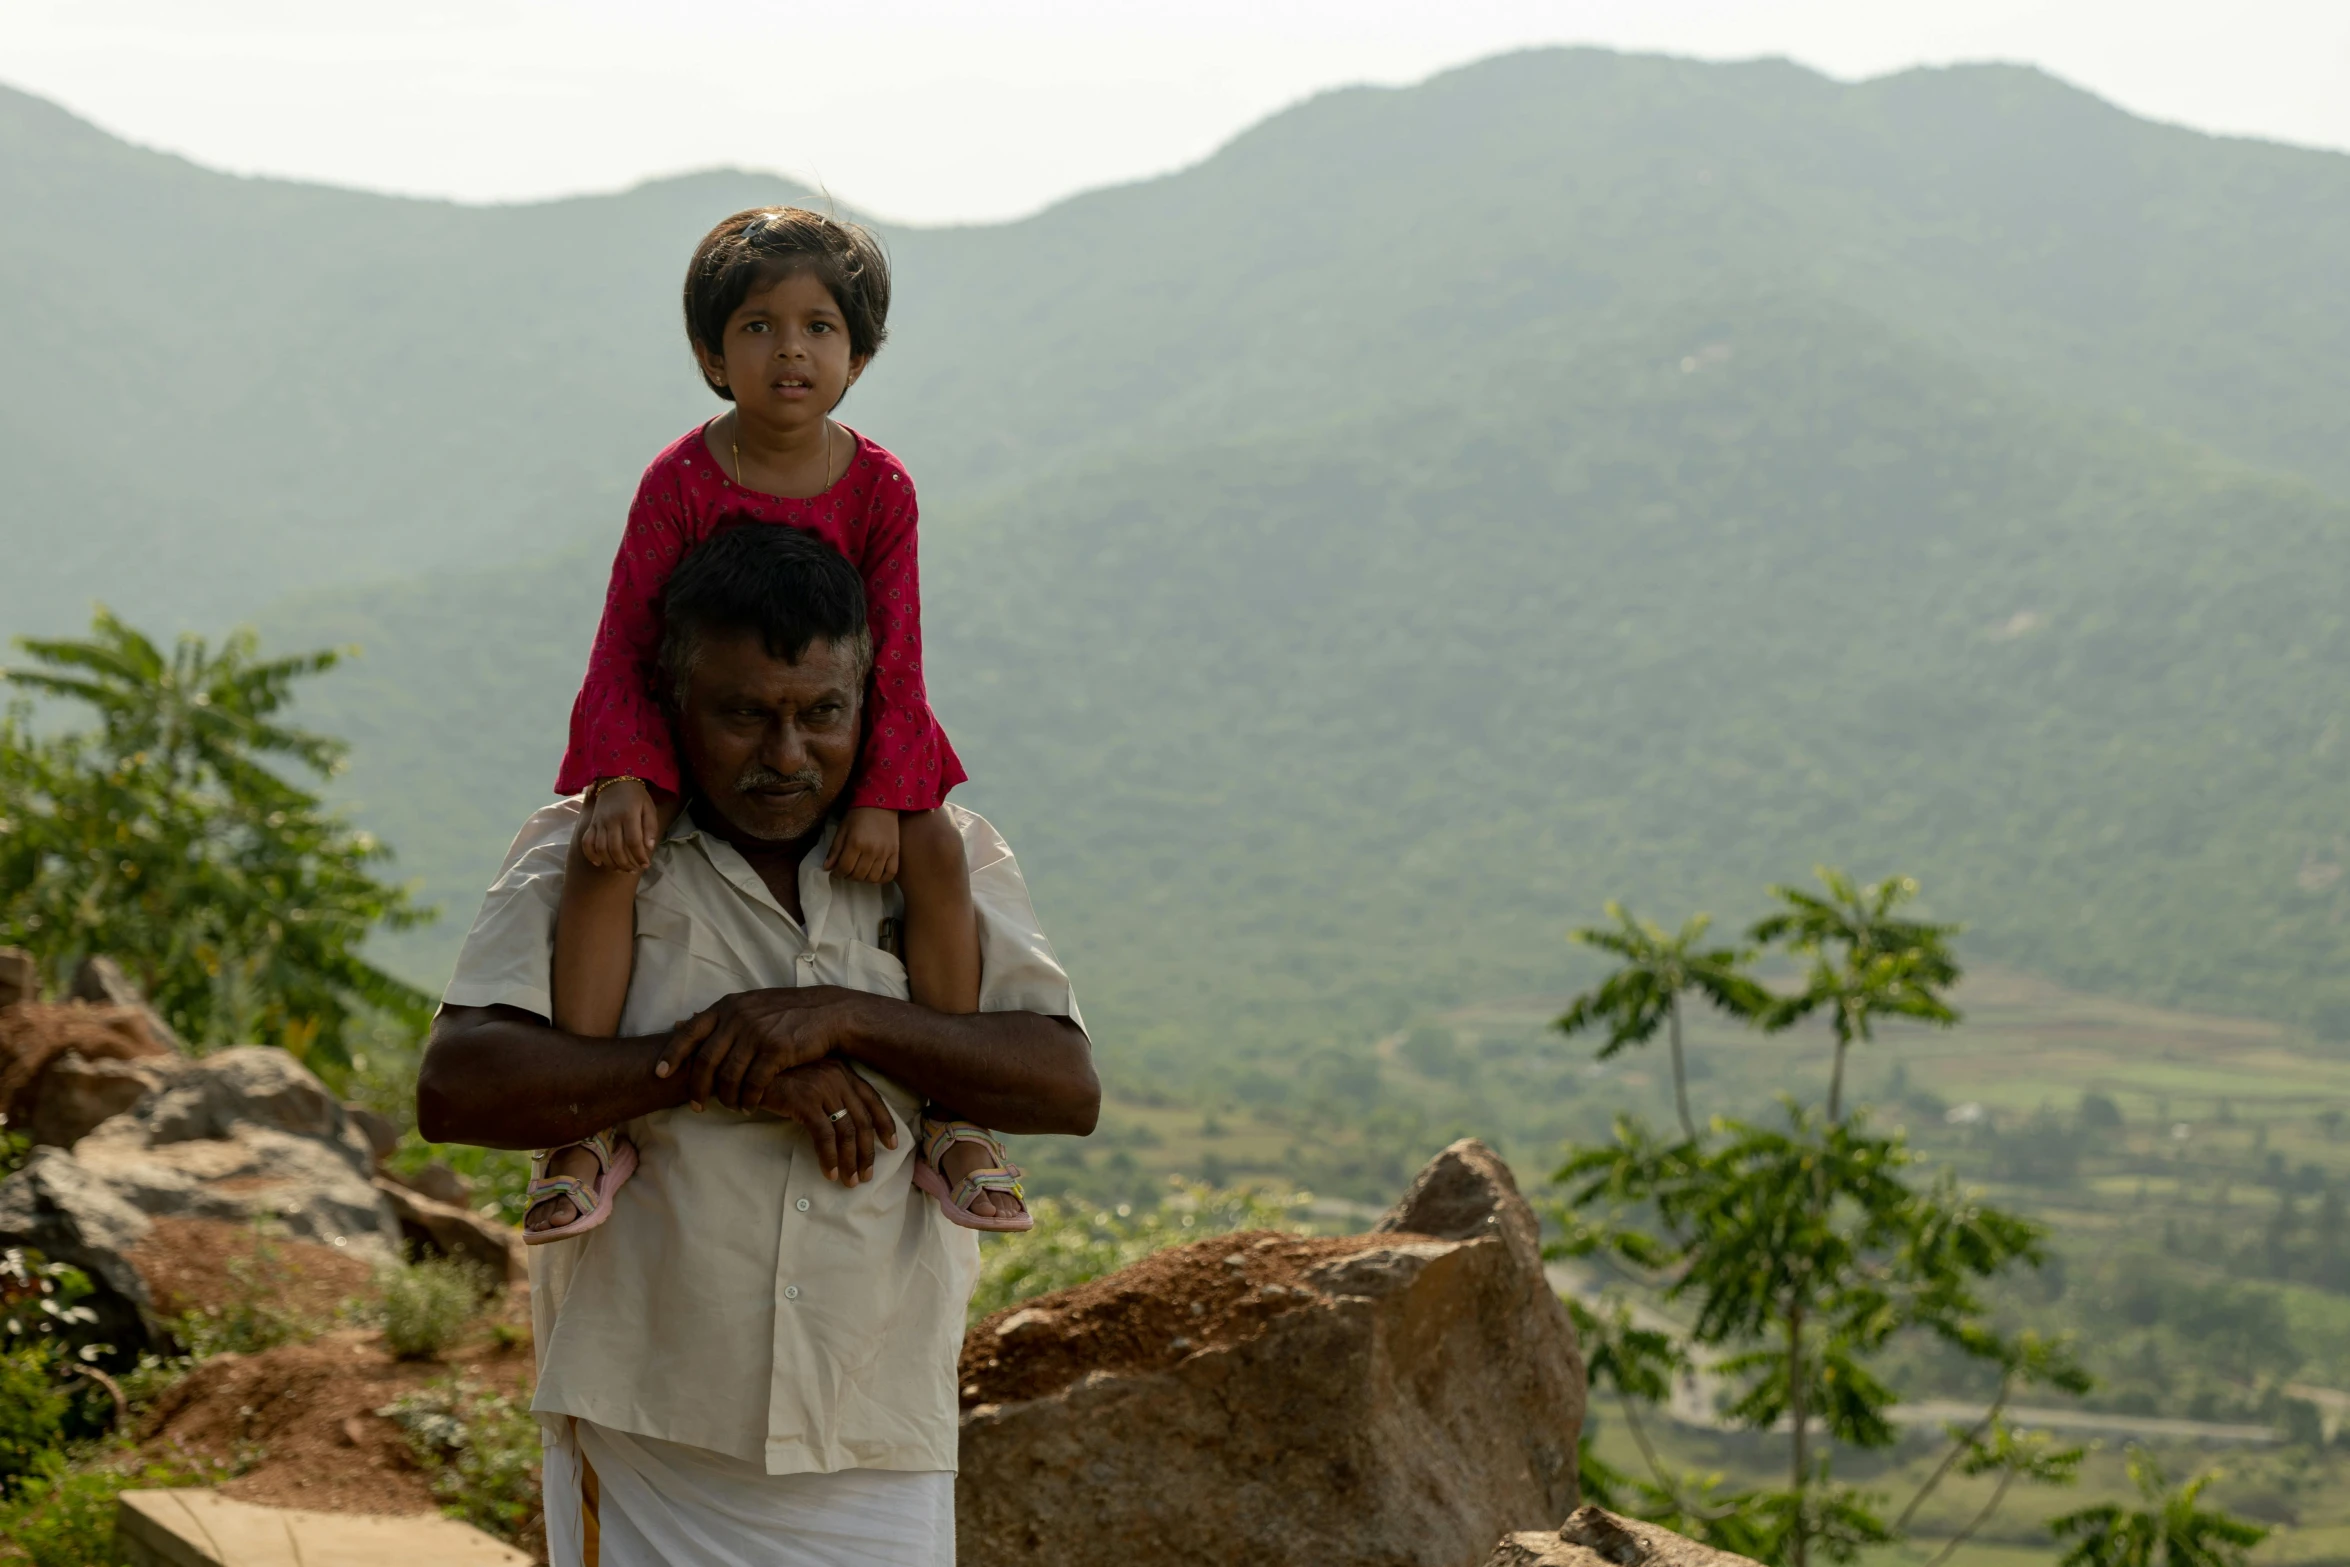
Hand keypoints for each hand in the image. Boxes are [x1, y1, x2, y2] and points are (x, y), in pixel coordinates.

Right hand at [581, 778, 660, 872]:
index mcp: (628, 815)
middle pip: (615, 848)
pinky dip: (590, 855)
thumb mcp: (649, 808)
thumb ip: (650, 827)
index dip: (639, 856)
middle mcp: (611, 820)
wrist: (614, 780)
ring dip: (611, 863)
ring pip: (601, 848)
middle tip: (633, 870)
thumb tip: (649, 847)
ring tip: (621, 869)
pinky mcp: (591, 824)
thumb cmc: (636, 796)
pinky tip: (599, 863)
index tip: (645, 865)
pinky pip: (586, 842)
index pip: (633, 841)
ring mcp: (599, 823)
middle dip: (625, 863)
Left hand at [657, 987, 870, 1112]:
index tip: (660, 1073)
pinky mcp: (776, 1050)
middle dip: (698, 1087)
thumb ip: (724, 1016)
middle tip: (697, 1105)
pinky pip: (753, 1083)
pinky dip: (749, 1099)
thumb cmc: (788, 1012)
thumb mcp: (752, 1005)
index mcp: (729, 1006)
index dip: (672, 1054)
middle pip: (706, 1060)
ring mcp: (757, 1033)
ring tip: (732, 1107)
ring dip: (727, 1098)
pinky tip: (751, 1106)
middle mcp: (739, 1017)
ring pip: (728, 1076)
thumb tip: (685, 1023)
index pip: (691, 1032)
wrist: (829, 1013)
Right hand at [756, 1060, 895, 1184]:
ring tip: (850, 1180)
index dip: (885, 1123)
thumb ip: (830, 1096)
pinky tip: (829, 1172)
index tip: (892, 1145)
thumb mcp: (812, 1081)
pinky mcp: (805, 1101)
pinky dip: (828, 1157)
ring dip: (850, 1160)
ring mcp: (822, 1088)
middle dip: (867, 1151)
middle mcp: (837, 1077)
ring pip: (846, 1131)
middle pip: (862, 1120)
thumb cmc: (779, 1079)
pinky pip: (824, 1135)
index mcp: (842, 1071)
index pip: (872, 1100)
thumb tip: (847, 1129)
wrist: (750, 1071)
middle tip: (867, 1175)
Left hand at [825, 806, 900, 883]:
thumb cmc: (857, 816)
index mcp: (855, 843)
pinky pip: (890, 874)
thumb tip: (827, 868)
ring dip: (863, 879)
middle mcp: (871, 850)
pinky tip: (874, 875)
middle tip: (846, 871)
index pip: (845, 868)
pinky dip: (882, 879)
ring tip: (859, 872)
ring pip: (873, 878)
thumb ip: (835, 850)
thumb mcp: (842, 830)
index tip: (835, 872)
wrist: (880, 805)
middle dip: (849, 876)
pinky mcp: (895, 853)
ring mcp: (885, 853)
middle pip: (858, 875)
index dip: (837, 874)